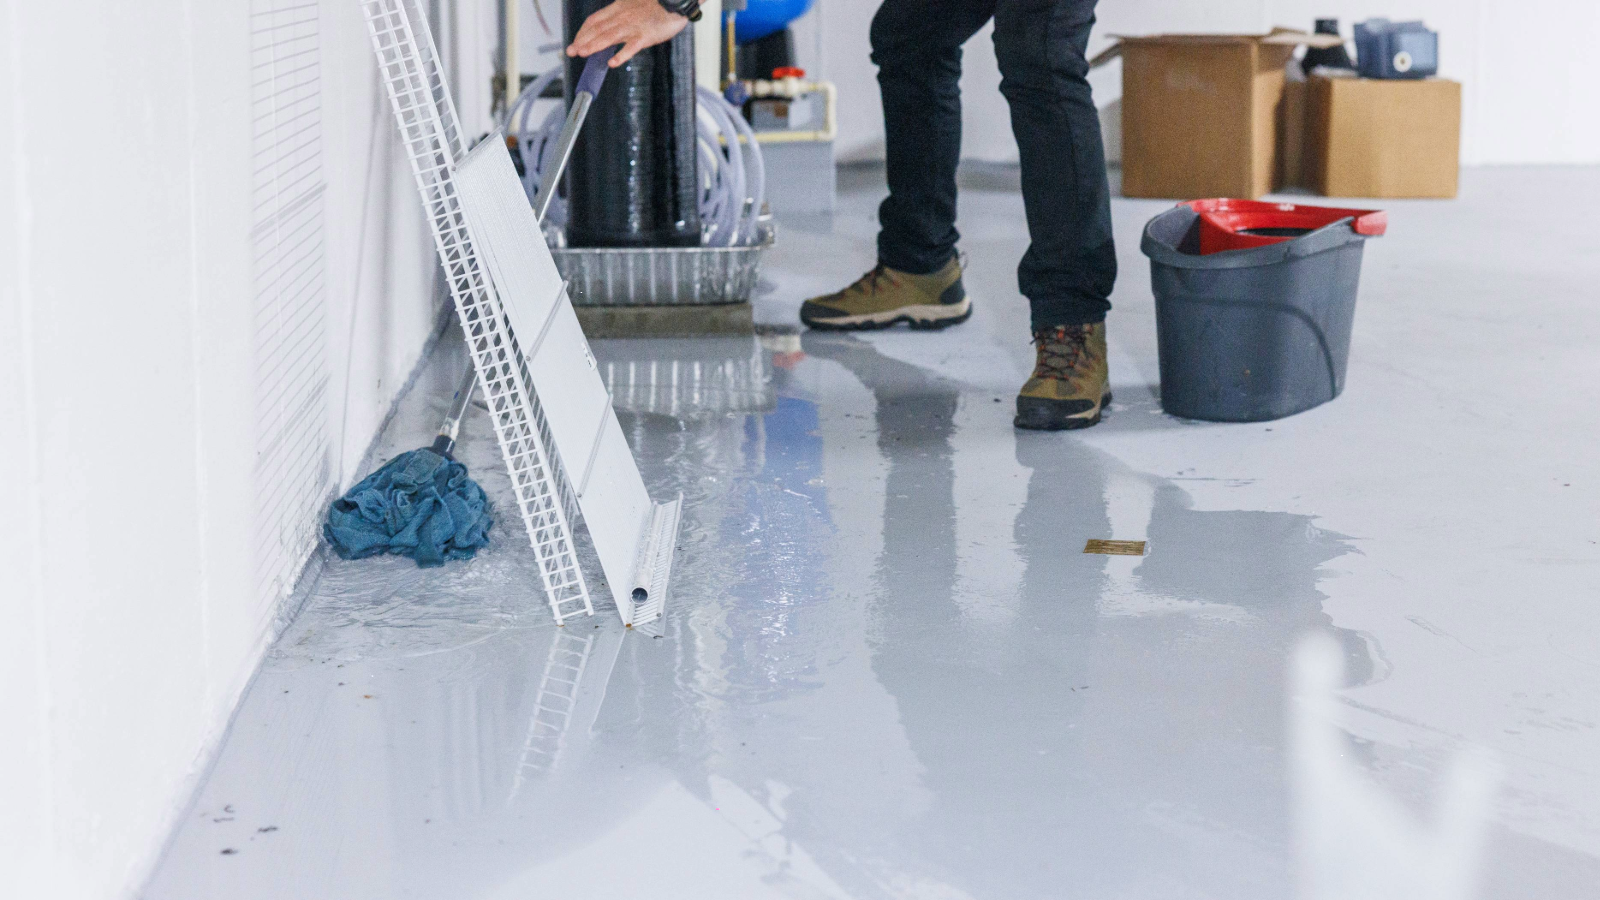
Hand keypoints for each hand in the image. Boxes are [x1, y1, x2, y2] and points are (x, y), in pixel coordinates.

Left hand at [566, 0, 689, 67]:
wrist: (674, 1)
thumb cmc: (656, 5)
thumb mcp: (632, 5)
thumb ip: (619, 15)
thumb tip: (607, 28)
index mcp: (618, 9)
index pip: (594, 20)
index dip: (582, 32)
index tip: (575, 41)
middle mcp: (622, 17)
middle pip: (598, 29)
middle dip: (582, 40)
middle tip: (571, 51)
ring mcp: (633, 26)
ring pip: (609, 36)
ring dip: (594, 45)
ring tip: (583, 54)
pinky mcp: (645, 35)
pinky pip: (631, 46)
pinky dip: (621, 55)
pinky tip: (612, 63)